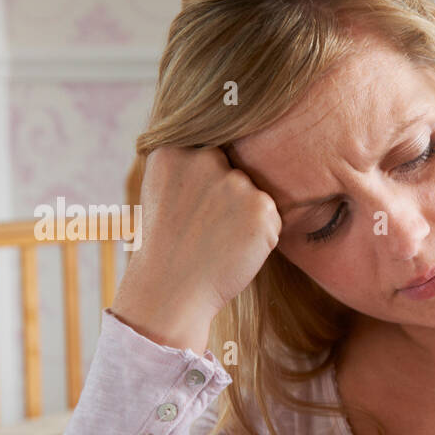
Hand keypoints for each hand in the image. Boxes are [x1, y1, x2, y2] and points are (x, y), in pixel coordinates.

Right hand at [111, 145, 282, 352]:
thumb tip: (222, 144)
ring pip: (255, 194)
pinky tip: (233, 249)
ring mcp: (234, 182)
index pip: (211, 148)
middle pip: (237, 169)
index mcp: (173, 149)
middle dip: (230, 196)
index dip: (209, 180)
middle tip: (207, 228)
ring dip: (246, 216)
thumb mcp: (162, 190)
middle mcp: (205, 159)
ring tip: (217, 240)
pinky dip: (261, 236)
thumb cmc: (167, 244)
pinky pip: (273, 216)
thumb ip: (187, 163)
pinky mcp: (261, 207)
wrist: (171, 290)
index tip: (199, 205)